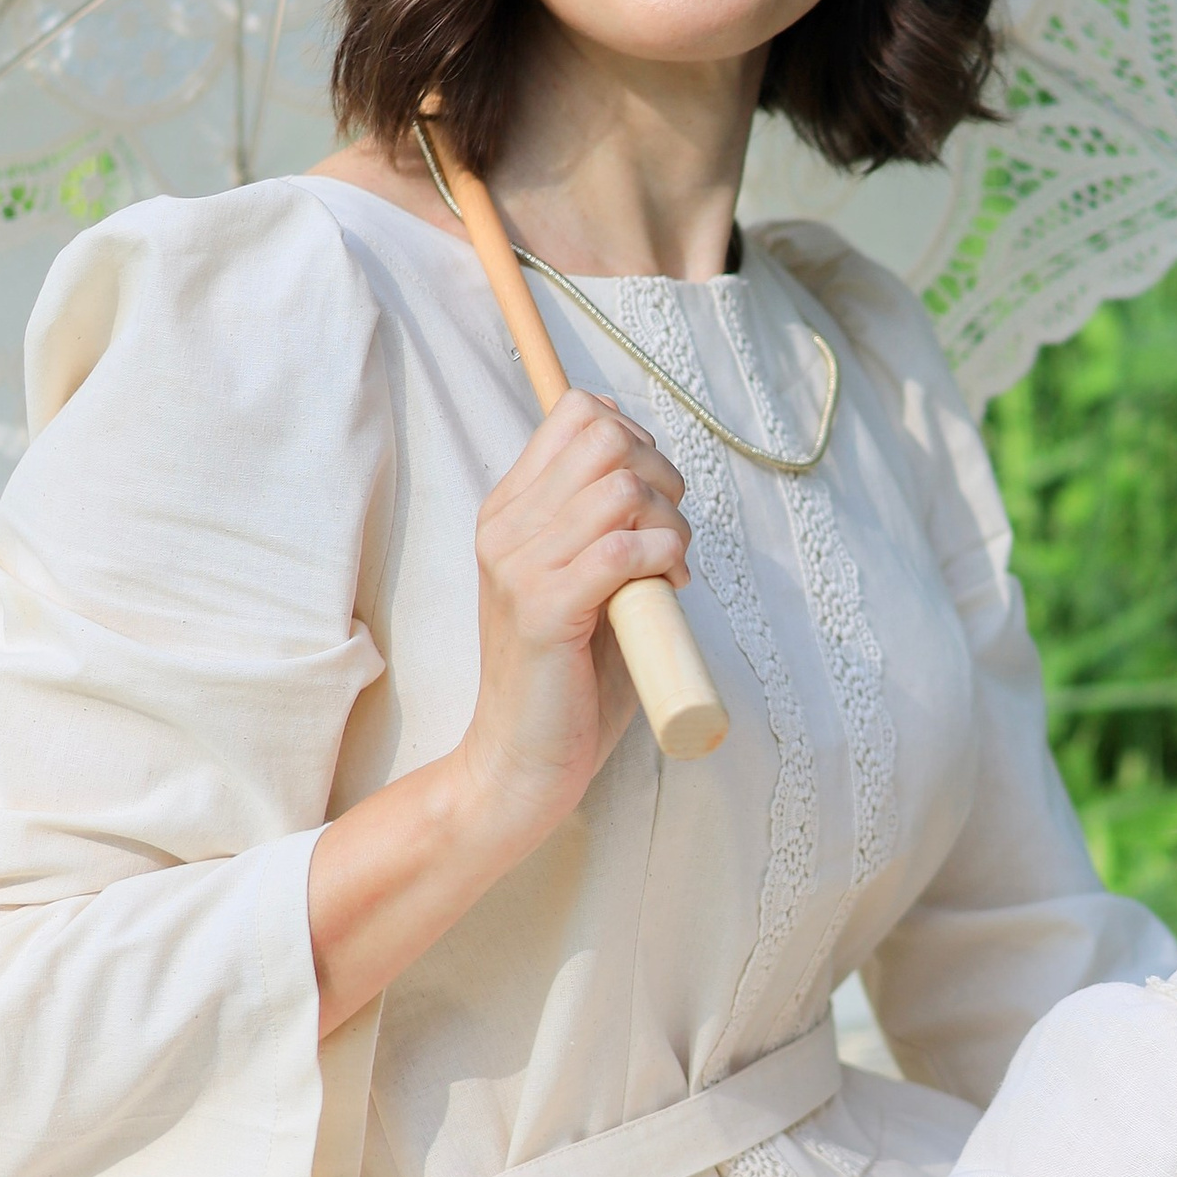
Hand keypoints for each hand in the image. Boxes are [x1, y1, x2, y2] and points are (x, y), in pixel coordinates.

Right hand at [305, 391, 691, 1041]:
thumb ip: (604, 524)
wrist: (520, 762)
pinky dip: (662, 561)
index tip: (655, 497)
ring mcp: (518, 566)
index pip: (579, 413)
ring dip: (670, 525)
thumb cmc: (566, 678)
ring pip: (622, 488)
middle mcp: (505, 527)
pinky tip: (663, 593)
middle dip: (664, 478)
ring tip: (668, 574)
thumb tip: (659, 475)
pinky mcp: (543, 610)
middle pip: (607, 438)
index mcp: (509, 510)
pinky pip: (622, 548)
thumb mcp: (584, 580)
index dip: (637, 438)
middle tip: (669, 540)